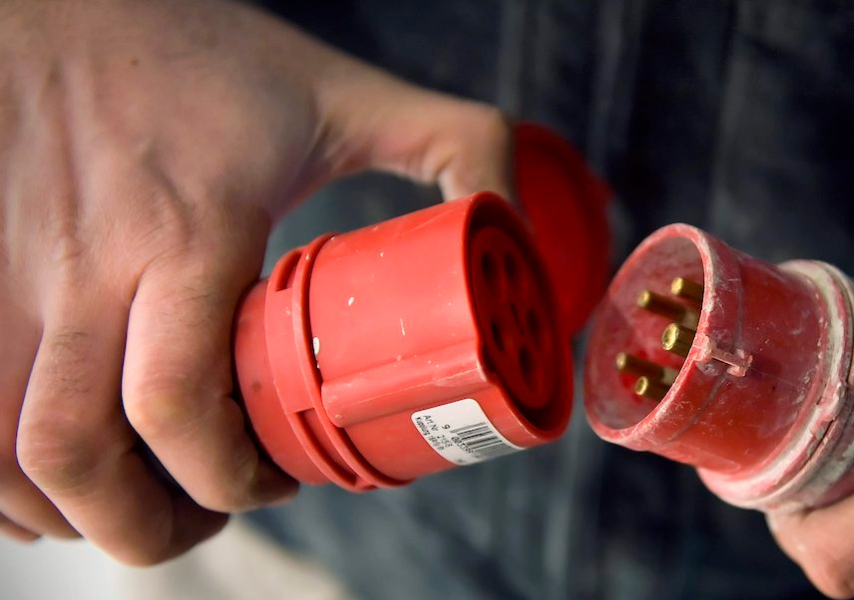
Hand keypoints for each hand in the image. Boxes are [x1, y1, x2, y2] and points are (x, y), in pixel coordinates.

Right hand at [0, 0, 511, 563]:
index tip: (278, 476)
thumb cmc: (206, 50)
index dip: (229, 479)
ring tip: (132, 506)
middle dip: (146, 527)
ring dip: (66, 512)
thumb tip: (514, 230)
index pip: (179, 407)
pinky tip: (48, 476)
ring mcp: (5, 277)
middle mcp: (82, 268)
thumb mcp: (351, 94)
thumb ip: (459, 148)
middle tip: (205, 516)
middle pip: (72, 456)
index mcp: (187, 234)